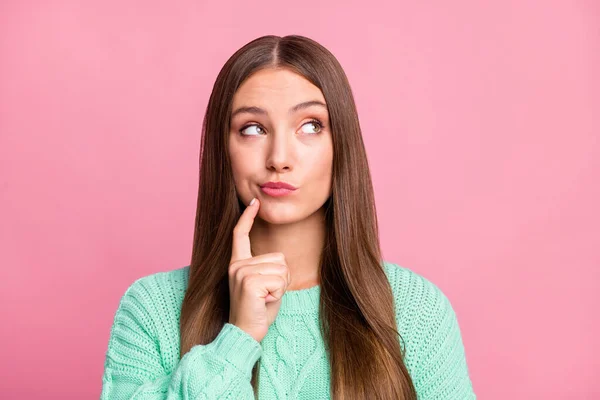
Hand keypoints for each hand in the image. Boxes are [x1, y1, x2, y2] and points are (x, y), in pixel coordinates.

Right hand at [228, 198, 290, 341]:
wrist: (244, 334)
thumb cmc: (257, 312)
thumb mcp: (263, 286)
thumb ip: (268, 270)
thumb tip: (280, 261)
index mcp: (237, 264)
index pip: (241, 235)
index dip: (248, 217)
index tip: (254, 202)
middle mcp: (237, 265)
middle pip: (279, 258)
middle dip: (281, 279)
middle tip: (266, 296)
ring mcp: (241, 272)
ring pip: (282, 269)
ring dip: (280, 287)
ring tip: (264, 299)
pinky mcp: (249, 281)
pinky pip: (280, 280)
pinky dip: (278, 294)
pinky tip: (264, 303)